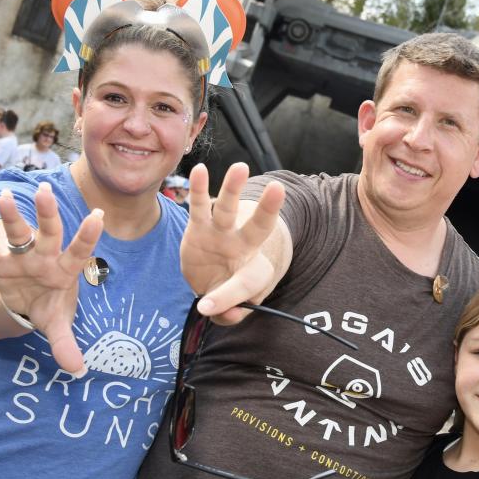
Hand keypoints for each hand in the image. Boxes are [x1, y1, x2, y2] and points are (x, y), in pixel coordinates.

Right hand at [0, 183, 103, 374]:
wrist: (30, 302)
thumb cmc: (50, 306)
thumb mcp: (57, 325)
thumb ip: (65, 344)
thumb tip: (77, 370)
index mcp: (64, 270)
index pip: (78, 251)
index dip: (87, 235)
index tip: (98, 215)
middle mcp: (45, 256)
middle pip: (48, 232)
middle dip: (47, 213)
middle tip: (45, 191)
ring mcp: (22, 256)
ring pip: (18, 232)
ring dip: (11, 215)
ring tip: (4, 196)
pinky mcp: (0, 262)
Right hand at [181, 162, 284, 323]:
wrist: (211, 283)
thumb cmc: (227, 294)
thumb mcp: (230, 310)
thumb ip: (227, 311)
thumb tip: (212, 308)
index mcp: (254, 271)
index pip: (247, 283)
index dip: (229, 297)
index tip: (207, 307)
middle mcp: (241, 246)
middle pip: (257, 227)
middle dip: (267, 208)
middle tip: (278, 187)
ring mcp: (221, 233)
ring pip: (229, 208)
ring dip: (233, 188)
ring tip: (240, 167)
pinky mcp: (199, 227)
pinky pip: (200, 206)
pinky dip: (199, 188)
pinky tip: (200, 170)